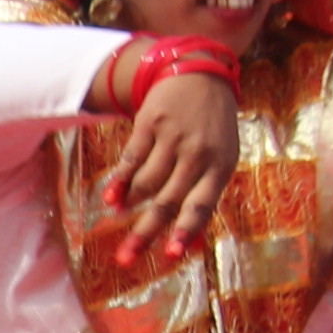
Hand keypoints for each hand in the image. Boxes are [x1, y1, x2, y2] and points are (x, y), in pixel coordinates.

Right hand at [95, 61, 244, 265]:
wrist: (200, 74)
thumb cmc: (212, 127)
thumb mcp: (221, 156)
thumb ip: (204, 193)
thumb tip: (183, 241)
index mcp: (220, 166)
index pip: (200, 206)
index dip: (183, 232)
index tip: (168, 256)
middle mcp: (198, 154)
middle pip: (167, 201)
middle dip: (144, 232)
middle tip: (125, 258)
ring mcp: (174, 137)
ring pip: (146, 182)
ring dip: (130, 204)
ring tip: (118, 217)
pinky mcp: (150, 123)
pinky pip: (131, 160)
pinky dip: (119, 181)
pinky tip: (111, 198)